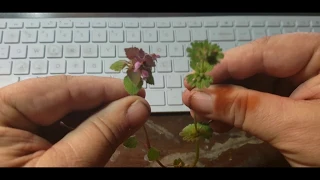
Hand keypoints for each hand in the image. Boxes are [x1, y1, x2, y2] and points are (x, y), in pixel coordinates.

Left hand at [0, 75, 149, 166]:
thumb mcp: (65, 169)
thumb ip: (101, 133)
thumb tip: (138, 105)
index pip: (60, 89)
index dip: (103, 88)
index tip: (138, 92)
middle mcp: (2, 114)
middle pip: (61, 98)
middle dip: (101, 104)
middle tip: (136, 109)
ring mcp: (9, 127)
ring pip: (60, 112)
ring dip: (94, 118)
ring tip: (122, 122)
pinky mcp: (19, 141)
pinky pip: (54, 127)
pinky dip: (80, 131)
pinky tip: (100, 134)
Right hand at [183, 32, 319, 166]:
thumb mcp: (292, 128)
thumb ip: (244, 109)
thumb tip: (197, 97)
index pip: (267, 51)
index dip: (228, 65)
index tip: (197, 81)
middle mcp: (312, 67)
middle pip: (256, 69)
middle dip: (223, 87)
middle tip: (193, 100)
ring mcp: (304, 88)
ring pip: (255, 87)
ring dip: (226, 103)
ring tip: (202, 114)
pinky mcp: (295, 107)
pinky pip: (261, 103)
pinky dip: (239, 113)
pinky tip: (220, 121)